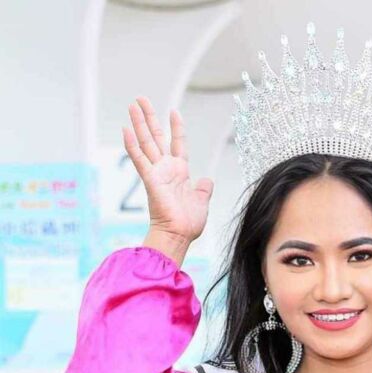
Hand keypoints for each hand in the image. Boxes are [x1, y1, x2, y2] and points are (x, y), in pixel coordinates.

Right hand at [123, 96, 213, 243]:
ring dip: (139, 123)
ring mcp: (156, 173)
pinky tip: (125, 129)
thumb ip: (204, 188)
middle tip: (141, 99)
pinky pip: (139, 159)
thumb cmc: (189, 222)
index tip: (174, 111)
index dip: (176, 128)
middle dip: (149, 118)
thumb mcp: (201, 201)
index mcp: (179, 173)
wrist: (179, 234)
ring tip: (133, 104)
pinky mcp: (150, 179)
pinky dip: (131, 144)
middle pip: (156, 137)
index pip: (177, 144)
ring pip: (146, 142)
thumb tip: (207, 180)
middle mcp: (166, 169)